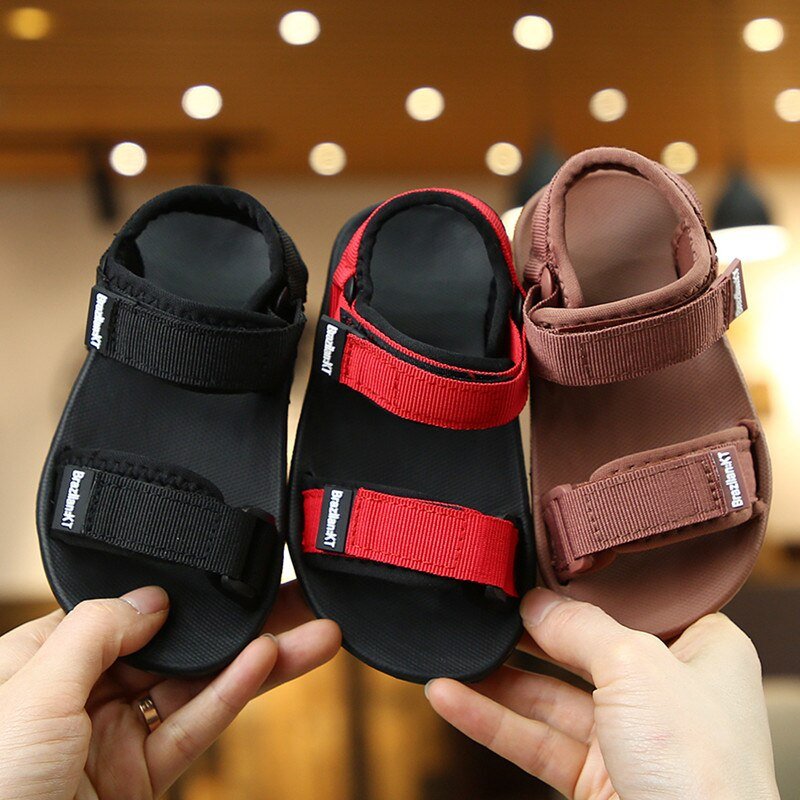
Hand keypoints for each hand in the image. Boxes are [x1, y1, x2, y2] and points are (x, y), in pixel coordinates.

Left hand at [0, 582, 339, 799]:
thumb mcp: (33, 692)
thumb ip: (96, 632)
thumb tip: (152, 598)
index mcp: (41, 662)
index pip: (121, 613)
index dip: (172, 595)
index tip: (217, 575)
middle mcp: (80, 696)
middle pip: (171, 647)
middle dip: (230, 624)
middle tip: (284, 599)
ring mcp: (112, 739)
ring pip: (194, 686)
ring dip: (255, 659)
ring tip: (309, 633)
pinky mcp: (138, 779)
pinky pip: (194, 727)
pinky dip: (233, 695)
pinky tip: (268, 662)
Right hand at [426, 588, 778, 799]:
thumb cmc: (701, 767)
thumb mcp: (636, 665)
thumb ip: (579, 627)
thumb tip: (535, 602)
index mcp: (701, 650)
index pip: (632, 603)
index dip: (582, 588)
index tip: (533, 571)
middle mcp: (666, 691)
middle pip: (582, 648)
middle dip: (529, 634)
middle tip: (486, 610)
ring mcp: (629, 736)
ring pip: (551, 697)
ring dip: (498, 681)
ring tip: (455, 656)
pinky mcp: (597, 778)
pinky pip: (536, 741)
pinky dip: (492, 722)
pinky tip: (452, 698)